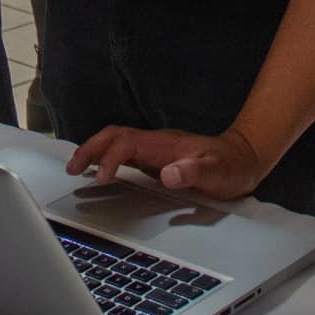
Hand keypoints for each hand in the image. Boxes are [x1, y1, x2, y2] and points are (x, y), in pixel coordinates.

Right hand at [66, 125, 266, 200]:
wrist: (243, 159)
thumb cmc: (231, 166)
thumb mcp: (217, 171)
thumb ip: (194, 171)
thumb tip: (169, 175)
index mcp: (164, 144)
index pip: (126, 144)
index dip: (109, 159)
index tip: (100, 179)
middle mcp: (155, 143)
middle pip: (113, 136)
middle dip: (89, 149)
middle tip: (71, 168)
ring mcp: (154, 150)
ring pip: (115, 142)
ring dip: (93, 151)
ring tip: (74, 168)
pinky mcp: (155, 160)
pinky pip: (123, 154)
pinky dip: (105, 159)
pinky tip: (99, 172)